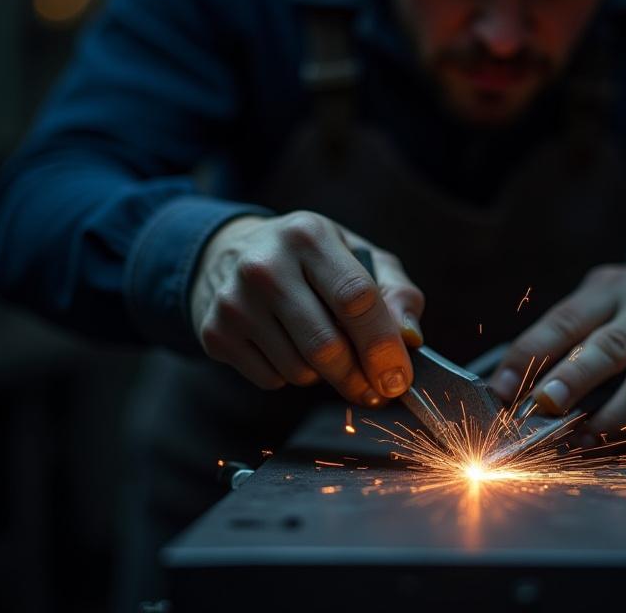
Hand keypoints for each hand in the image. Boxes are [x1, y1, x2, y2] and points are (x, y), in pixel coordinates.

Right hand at [190, 211, 424, 404]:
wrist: (231, 254)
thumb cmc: (312, 261)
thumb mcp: (359, 258)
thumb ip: (397, 293)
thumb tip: (410, 337)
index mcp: (308, 235)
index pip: (355, 298)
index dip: (382, 345)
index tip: (398, 379)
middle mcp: (264, 265)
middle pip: (326, 345)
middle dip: (358, 378)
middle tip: (374, 390)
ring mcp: (233, 301)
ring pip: (300, 370)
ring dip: (323, 375)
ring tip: (321, 347)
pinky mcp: (215, 333)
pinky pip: (271, 380)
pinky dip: (290, 377)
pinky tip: (286, 347)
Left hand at [488, 251, 625, 451]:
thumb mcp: (604, 292)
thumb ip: (568, 329)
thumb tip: (516, 379)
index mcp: (610, 291)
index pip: (565, 321)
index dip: (530, 355)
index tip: (501, 388)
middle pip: (607, 350)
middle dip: (571, 382)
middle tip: (543, 409)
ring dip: (612, 418)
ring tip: (585, 439)